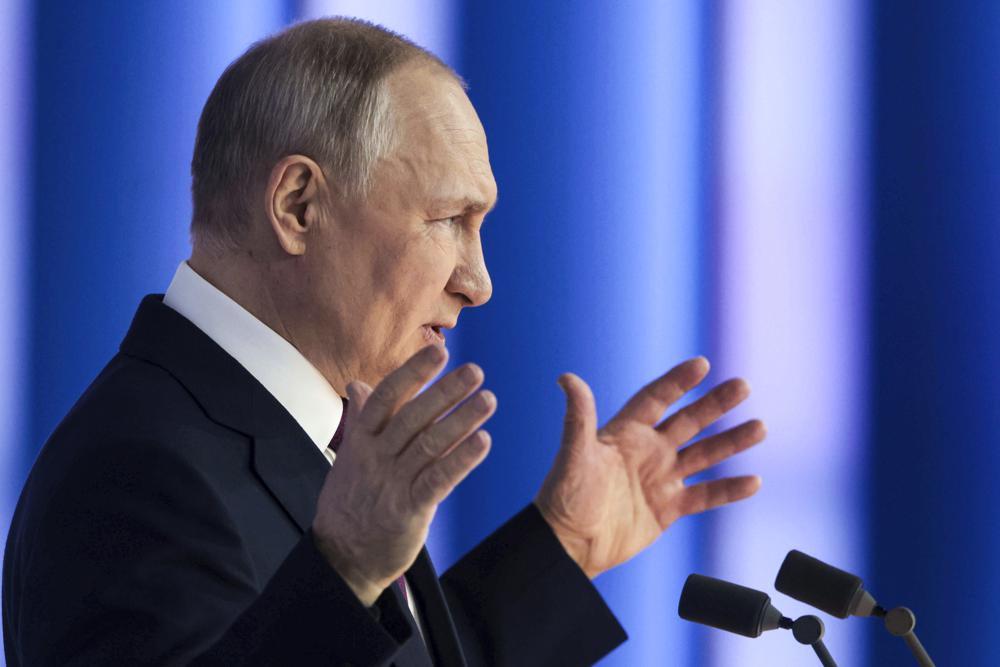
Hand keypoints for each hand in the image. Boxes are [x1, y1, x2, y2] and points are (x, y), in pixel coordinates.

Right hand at [312, 344, 495, 605]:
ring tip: (489, 400)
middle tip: (476, 371)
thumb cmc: (350, 501)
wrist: (341, 558)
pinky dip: (461, 459)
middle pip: (413, 416)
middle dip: (445, 391)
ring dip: (462, 420)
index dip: (413, 372)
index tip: (438, 350)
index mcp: (361, 439)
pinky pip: (438, 479)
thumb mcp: (348, 456)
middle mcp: (375, 457)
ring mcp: (392, 483)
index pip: (387, 398)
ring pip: (429, 444)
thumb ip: (360, 418)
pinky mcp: (408, 509)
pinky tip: (483, 442)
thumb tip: (358, 383)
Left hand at [534, 357, 764, 578]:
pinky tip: (753, 481)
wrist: (569, 546)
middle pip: (689, 421)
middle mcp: (647, 451)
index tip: (702, 365)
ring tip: (759, 427)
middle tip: (742, 386)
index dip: (678, 381)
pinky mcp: (668, 508)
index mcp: (625, 433)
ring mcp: (660, 479)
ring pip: (704, 454)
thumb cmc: (564, 497)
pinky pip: (705, 495)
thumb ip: (578, 417)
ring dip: (731, 441)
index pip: (657, 398)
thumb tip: (566, 378)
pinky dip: (729, 489)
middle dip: (715, 404)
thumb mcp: (573, 454)